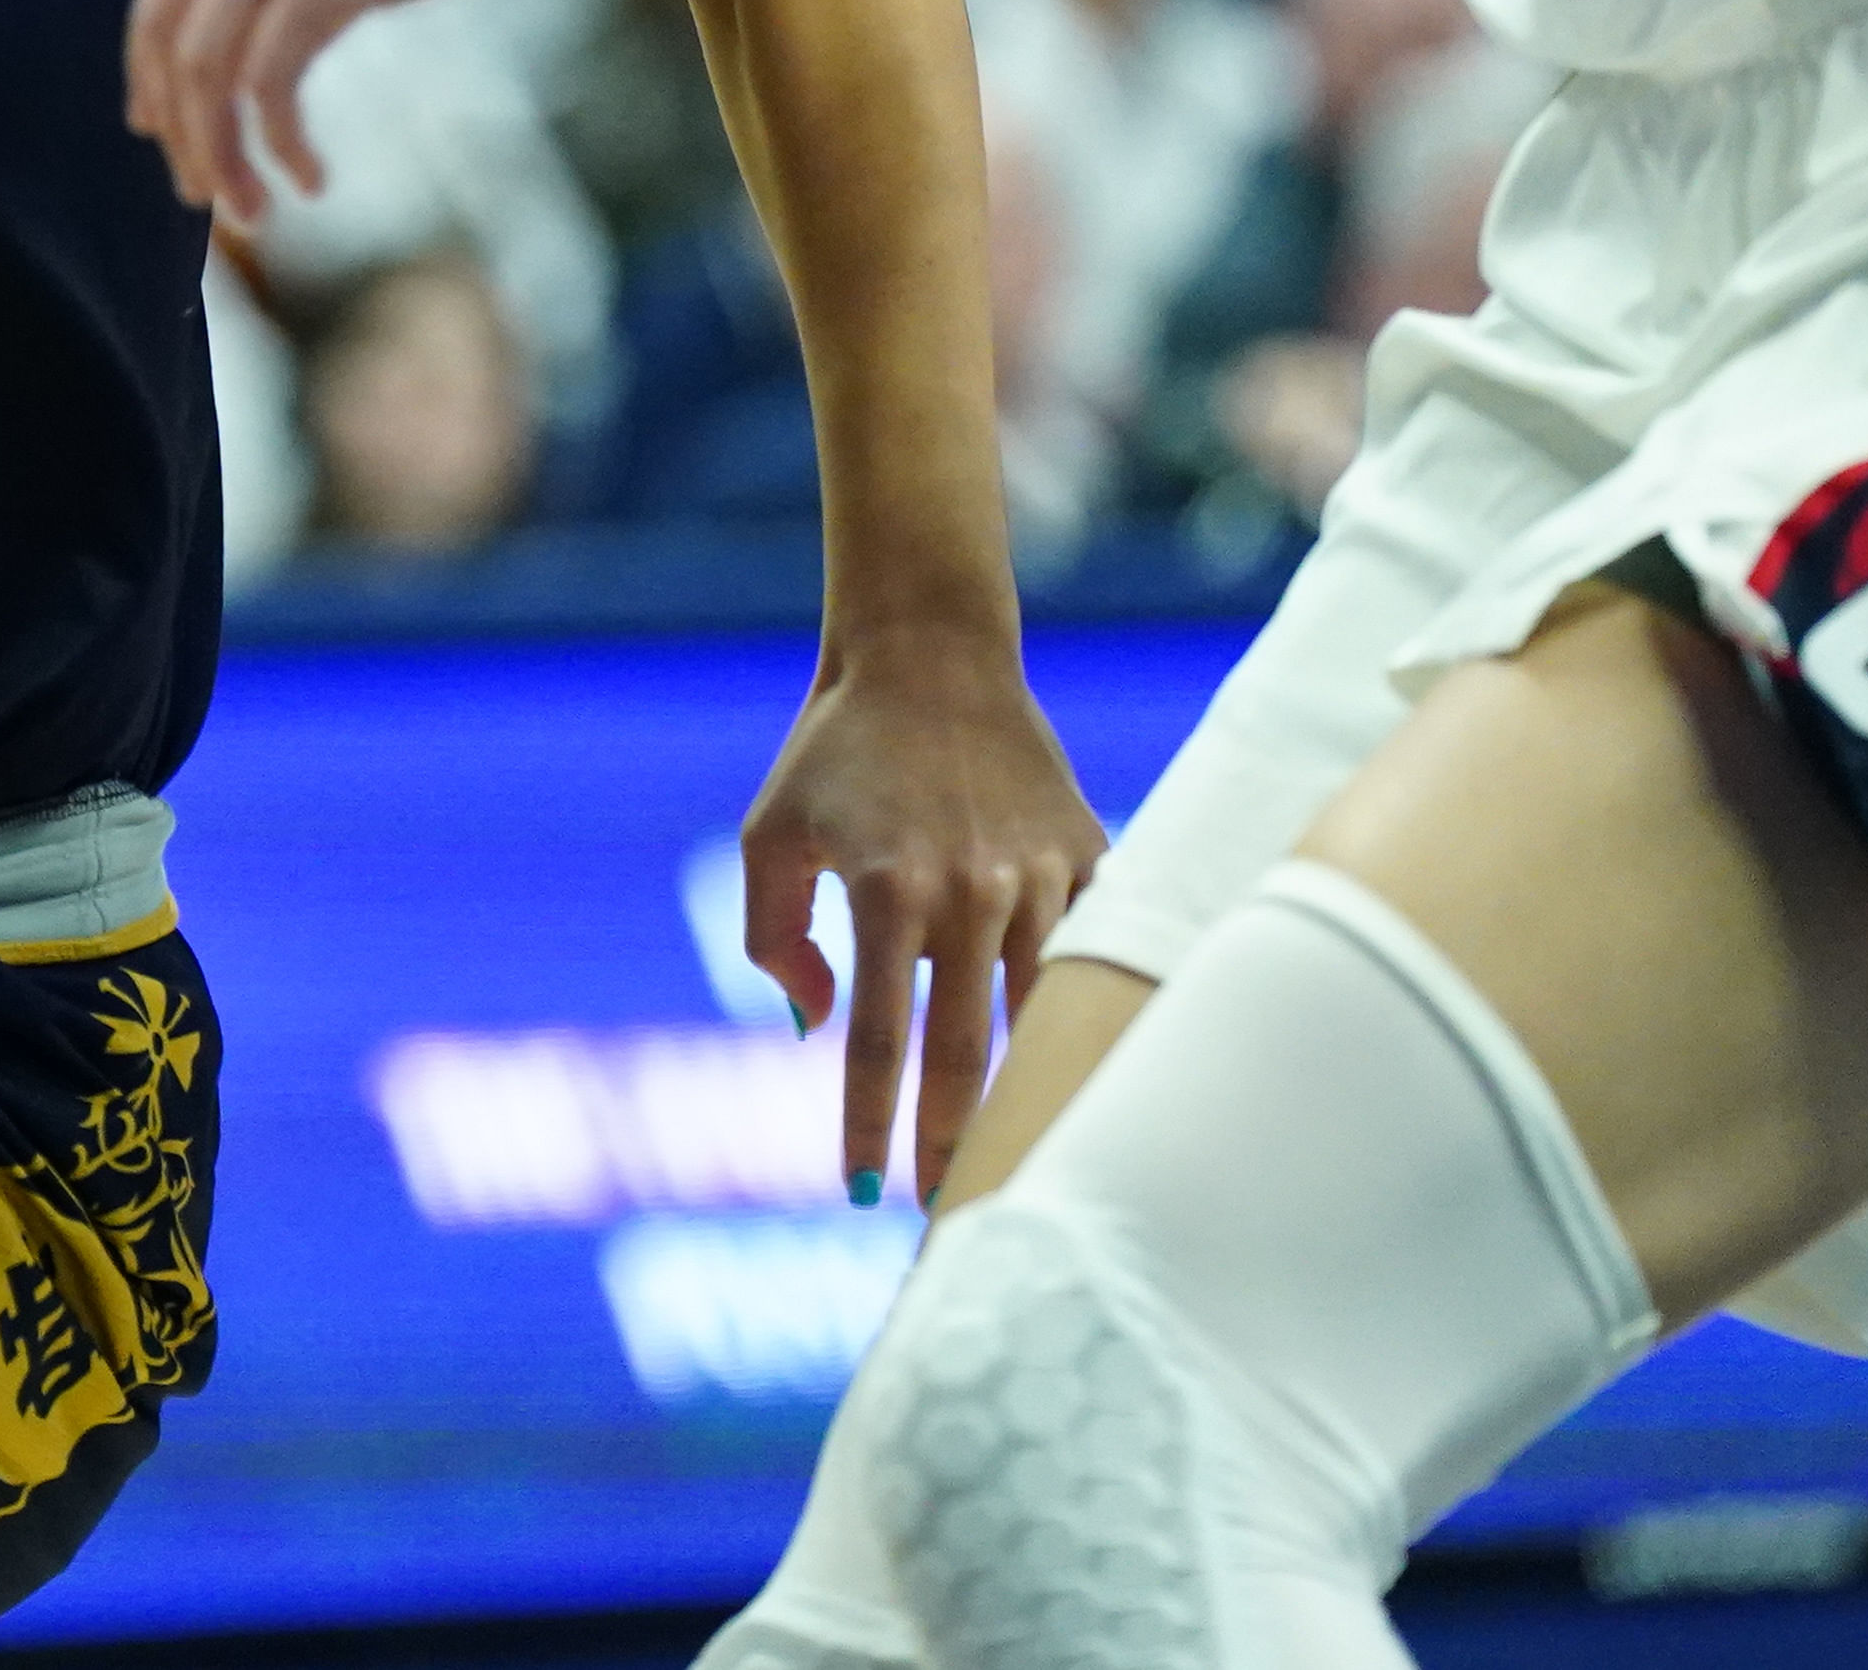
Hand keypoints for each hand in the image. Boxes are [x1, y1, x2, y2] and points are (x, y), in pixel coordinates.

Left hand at [124, 0, 607, 220]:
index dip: (151, 61)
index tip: (161, 124)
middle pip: (166, 30)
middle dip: (176, 125)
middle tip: (197, 191)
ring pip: (208, 69)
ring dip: (221, 152)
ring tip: (250, 210)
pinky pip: (270, 82)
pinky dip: (279, 142)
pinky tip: (309, 176)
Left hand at [729, 634, 1110, 1208]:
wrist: (929, 655)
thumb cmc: (834, 753)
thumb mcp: (770, 835)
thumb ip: (775, 938)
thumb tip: (814, 1031)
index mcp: (887, 889)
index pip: (874, 1040)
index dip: (868, 1125)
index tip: (860, 1193)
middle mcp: (971, 889)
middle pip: (970, 1051)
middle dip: (959, 1142)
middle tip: (951, 1211)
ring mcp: (1042, 874)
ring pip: (1045, 1011)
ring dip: (1034, 1091)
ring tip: (1028, 1159)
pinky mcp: (1092, 854)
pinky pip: (1097, 951)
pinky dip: (1090, 1008)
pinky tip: (1095, 1070)